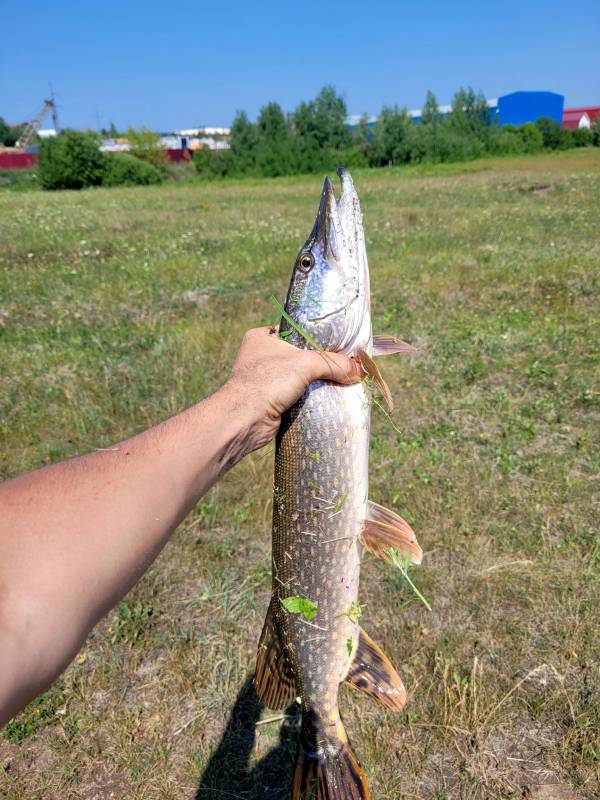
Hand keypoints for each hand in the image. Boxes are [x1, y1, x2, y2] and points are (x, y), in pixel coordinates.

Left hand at [222, 326, 362, 452]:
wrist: (244, 419)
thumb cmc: (269, 381)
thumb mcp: (306, 364)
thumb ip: (333, 363)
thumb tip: (359, 370)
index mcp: (262, 337)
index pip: (297, 331)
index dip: (318, 337)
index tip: (339, 344)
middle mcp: (261, 355)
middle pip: (300, 355)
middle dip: (320, 363)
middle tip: (343, 365)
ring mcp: (265, 379)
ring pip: (299, 376)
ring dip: (316, 382)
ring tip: (339, 381)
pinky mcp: (270, 400)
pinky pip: (296, 394)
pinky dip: (309, 397)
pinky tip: (326, 398)